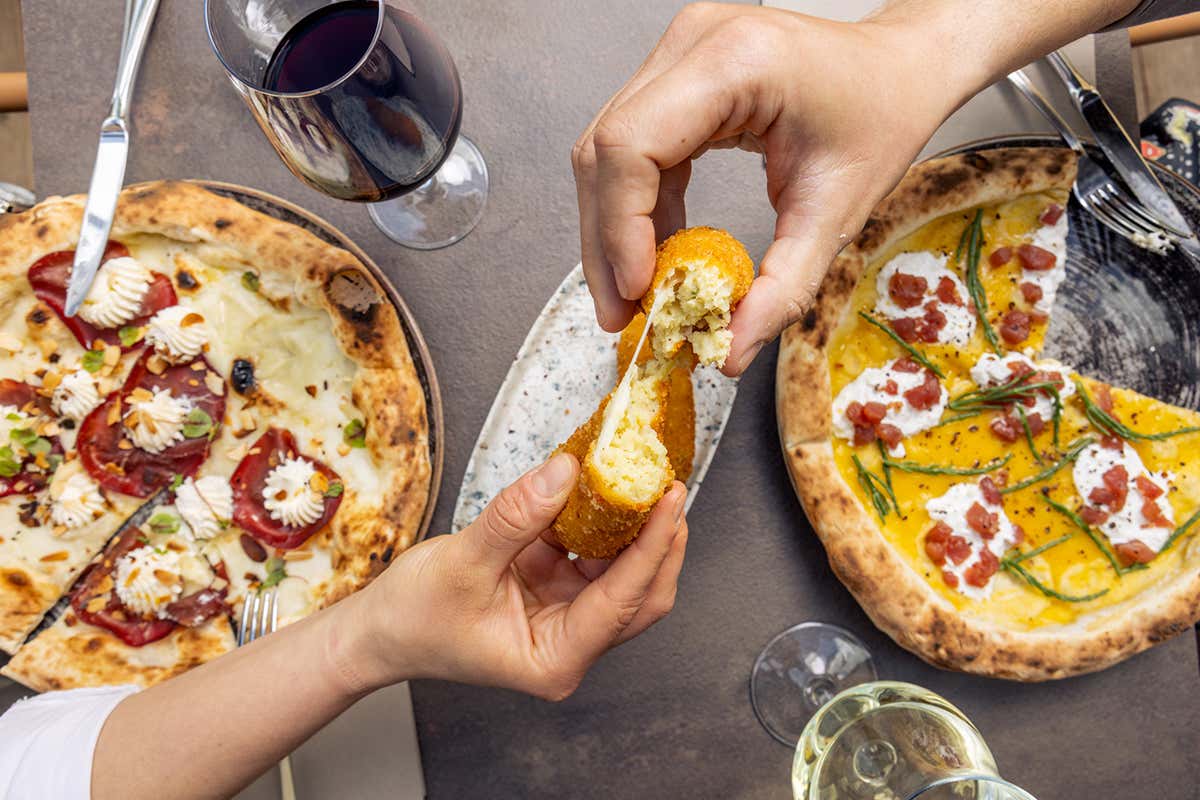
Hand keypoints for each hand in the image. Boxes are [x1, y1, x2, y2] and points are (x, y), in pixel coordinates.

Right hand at [346, 453, 687, 699]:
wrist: (378, 632)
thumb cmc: (413, 619)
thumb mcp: (464, 563)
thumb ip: (517, 516)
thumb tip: (565, 471)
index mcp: (555, 659)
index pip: (623, 600)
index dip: (653, 546)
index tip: (671, 498)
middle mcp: (569, 645)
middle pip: (638, 594)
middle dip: (658, 541)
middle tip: (668, 486)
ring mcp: (564, 619)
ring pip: (618, 573)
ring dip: (628, 528)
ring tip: (638, 479)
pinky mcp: (552, 593)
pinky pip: (586, 554)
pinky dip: (592, 522)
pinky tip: (595, 488)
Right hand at [571, 3, 981, 374]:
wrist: (898, 69)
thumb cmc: (881, 117)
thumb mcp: (838, 214)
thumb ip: (783, 288)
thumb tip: (730, 353)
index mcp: (735, 62)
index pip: (633, 144)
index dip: (622, 224)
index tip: (641, 289)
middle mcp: (692, 43)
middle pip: (606, 149)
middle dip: (606, 240)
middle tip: (620, 311)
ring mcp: (678, 52)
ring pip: (606, 150)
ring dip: (612, 228)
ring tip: (634, 293)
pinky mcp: (675, 73)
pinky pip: (631, 145)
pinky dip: (635, 206)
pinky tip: (657, 252)